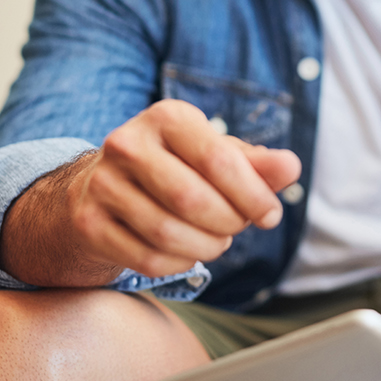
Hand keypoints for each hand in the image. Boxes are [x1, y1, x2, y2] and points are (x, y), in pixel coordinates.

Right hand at [69, 99, 300, 279]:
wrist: (101, 188)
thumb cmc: (175, 168)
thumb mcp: (217, 157)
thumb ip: (256, 164)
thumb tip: (291, 167)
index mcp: (166, 117)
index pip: (218, 159)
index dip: (253, 194)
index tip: (270, 214)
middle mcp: (127, 143)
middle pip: (192, 200)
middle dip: (228, 222)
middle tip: (237, 227)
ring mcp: (102, 184)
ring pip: (168, 233)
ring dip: (206, 246)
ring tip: (216, 240)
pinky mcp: (88, 222)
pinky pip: (147, 258)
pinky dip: (179, 263)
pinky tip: (186, 251)